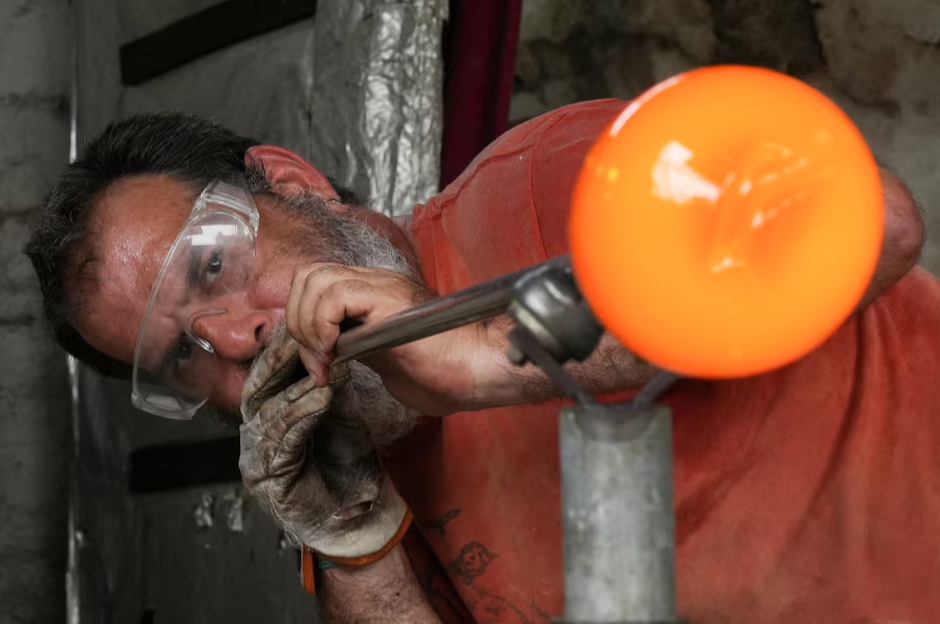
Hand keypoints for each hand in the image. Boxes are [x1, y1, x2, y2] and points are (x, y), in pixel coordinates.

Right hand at [239, 326, 409, 558]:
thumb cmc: (349, 463)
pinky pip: (282, 440)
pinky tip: (321, 400)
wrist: (361, 513)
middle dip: (280, 361)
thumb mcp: (339, 409)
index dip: (282, 346)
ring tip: (322, 370)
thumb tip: (333, 337)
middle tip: (306, 338)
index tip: (306, 322)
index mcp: (268, 413)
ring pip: (268, 412)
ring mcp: (256, 458)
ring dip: (296, 389)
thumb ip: (330, 377)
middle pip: (256, 387)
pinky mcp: (267, 479)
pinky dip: (301, 416)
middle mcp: (256, 434)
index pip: (265, 372)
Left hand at [286, 263, 490, 414]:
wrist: (480, 369)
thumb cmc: (446, 372)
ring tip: (325, 361)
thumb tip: (329, 353)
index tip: (318, 366)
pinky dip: (323, 326)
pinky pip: (334, 295)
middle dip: (297, 321)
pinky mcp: (389, 298)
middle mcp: (376, 281)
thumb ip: (358, 347)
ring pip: (315, 279)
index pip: (317, 284)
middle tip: (317, 363)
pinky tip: (337, 354)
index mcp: (375, 293)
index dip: (303, 321)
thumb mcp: (387, 359)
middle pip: (309, 275)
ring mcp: (383, 285)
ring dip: (308, 325)